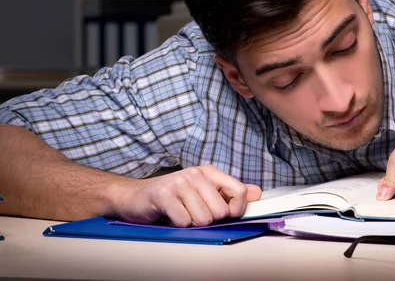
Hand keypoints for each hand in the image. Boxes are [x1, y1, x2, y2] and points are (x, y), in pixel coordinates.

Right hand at [112, 164, 261, 226]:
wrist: (135, 198)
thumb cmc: (172, 197)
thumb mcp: (203, 192)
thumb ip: (230, 192)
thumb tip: (256, 193)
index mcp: (209, 172)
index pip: (238, 191)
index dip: (236, 210)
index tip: (226, 215)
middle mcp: (196, 174)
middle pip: (220, 211)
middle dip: (208, 220)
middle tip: (193, 213)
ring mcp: (180, 182)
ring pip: (203, 219)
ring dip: (192, 223)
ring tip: (181, 213)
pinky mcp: (164, 195)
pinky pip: (184, 222)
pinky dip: (178, 225)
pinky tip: (170, 216)